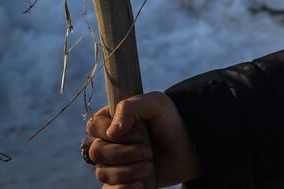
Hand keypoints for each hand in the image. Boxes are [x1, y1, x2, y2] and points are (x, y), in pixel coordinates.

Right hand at [85, 92, 200, 187]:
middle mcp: (108, 142)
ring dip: (128, 171)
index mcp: (112, 120)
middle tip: (149, 152)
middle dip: (124, 154)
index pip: (93, 127)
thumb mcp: (157, 103)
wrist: (189, 148)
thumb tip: (112, 132)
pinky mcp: (120, 181)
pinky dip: (124, 188)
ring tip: (150, 166)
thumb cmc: (171, 122)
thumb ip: (131, 107)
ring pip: (102, 172)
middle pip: (96, 152)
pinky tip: (141, 183)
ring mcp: (113, 163)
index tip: (139, 133)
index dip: (110, 132)